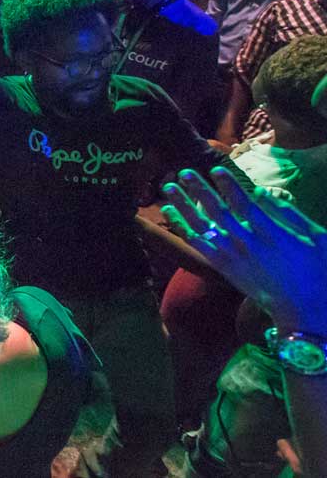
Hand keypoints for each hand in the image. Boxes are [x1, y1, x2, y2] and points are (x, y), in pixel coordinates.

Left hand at [162, 168, 326, 332]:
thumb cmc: (317, 270)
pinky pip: (199, 246)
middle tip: (184, 172)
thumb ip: (287, 213)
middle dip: (199, 191)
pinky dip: (183, 228)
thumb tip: (259, 191)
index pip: (245, 205)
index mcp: (272, 234)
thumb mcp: (316, 237)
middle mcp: (248, 245)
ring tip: (168, 188)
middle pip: (218, 212)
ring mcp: (234, 258)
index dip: (229, 186)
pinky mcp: (225, 269)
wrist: (305, 309)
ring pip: (202, 227)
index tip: (216, 170)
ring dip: (184, 206)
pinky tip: (171, 214)